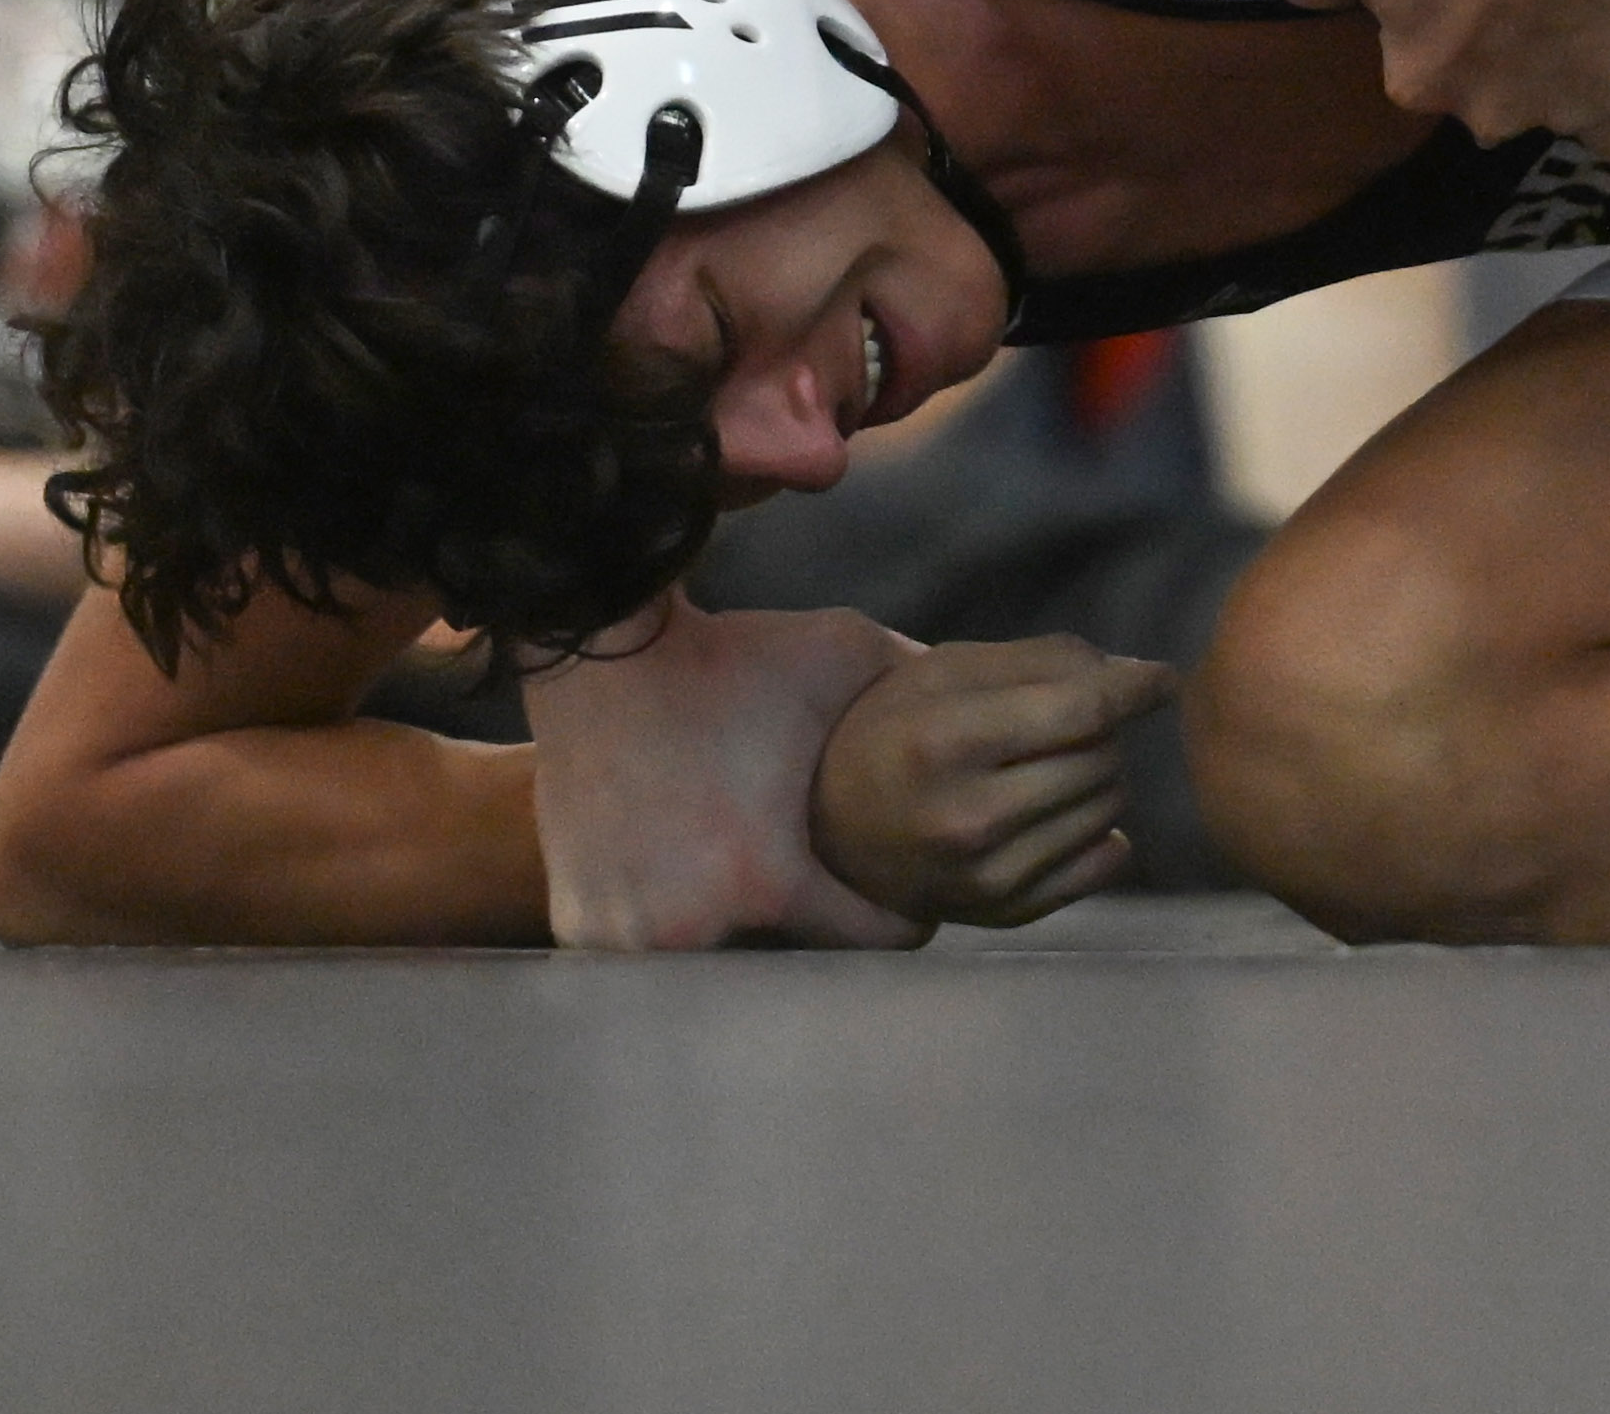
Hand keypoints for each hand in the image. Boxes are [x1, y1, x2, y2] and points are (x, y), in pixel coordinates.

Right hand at [526, 600, 936, 950]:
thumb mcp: (844, 657)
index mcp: (768, 882)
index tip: (903, 890)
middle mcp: (694, 930)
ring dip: (748, 933)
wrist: (598, 648)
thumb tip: (1028, 692)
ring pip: (724, 960)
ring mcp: (629, 939)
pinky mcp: (580, 929)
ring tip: (763, 880)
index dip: (897, 914)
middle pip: (798, 958)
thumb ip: (929, 687)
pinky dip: (674, 924)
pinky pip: (651, 952)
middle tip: (833, 883)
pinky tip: (688, 875)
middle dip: (822, 927)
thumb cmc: (729, 656)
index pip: (872, 943)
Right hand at [811, 636, 1177, 927]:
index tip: (1164, 679)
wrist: (828, 827)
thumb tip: (1138, 674)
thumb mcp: (948, 670)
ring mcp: (986, 876)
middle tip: (1061, 722)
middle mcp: (967, 818)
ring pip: (1110, 808)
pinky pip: (1105, 862)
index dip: (1137, 687)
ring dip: (1098, 777)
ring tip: (1046, 766)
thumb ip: (1044, 661)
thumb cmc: (894, 729)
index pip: (1083, 709)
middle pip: (1102, 756)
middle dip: (1100, 729)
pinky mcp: (1003, 912)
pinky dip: (1100, 832)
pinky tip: (1058, 813)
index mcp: (947, 742)